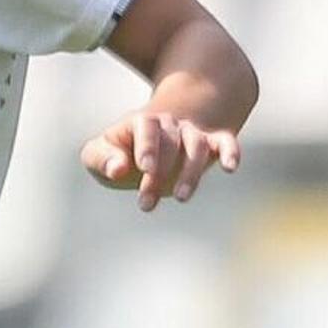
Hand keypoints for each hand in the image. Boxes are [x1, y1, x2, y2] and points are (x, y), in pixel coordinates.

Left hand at [81, 107, 240, 208]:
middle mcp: (170, 125)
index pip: (147, 128)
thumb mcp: (97, 154)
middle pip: (171, 142)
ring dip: (191, 172)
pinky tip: (230, 168)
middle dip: (160, 173)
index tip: (144, 167)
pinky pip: (226, 143)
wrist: (149, 144)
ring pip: (197, 146)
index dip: (147, 146)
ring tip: (181, 198)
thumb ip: (101, 158)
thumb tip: (118, 168)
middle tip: (145, 205)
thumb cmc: (118, 153)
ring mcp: (192, 133)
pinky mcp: (211, 145)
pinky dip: (230, 152)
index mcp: (141, 123)